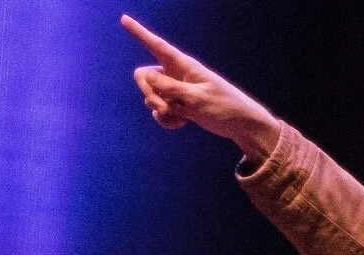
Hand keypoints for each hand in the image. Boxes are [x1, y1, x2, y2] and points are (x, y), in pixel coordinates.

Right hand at [122, 15, 278, 151]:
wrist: (240, 125)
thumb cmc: (225, 107)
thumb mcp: (197, 98)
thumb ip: (171, 88)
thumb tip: (145, 76)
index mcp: (184, 65)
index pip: (157, 45)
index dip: (139, 32)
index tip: (123, 19)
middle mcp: (177, 75)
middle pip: (144, 75)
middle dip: (148, 92)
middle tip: (164, 107)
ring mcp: (176, 91)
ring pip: (151, 96)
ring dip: (160, 109)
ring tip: (180, 116)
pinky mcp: (178, 106)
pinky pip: (159, 111)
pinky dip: (166, 119)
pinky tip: (182, 123)